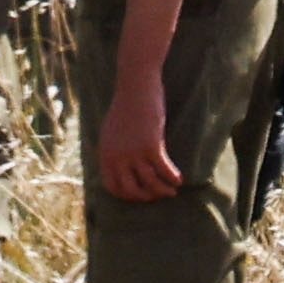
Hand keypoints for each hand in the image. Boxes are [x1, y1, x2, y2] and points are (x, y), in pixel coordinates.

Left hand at [97, 63, 182, 201]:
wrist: (136, 85)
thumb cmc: (127, 106)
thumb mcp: (112, 131)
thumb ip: (114, 150)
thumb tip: (124, 167)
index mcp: (105, 153)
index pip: (112, 186)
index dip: (127, 195)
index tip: (141, 194)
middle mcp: (116, 156)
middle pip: (131, 190)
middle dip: (146, 197)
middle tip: (158, 194)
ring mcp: (133, 152)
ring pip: (150, 184)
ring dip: (163, 191)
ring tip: (172, 191)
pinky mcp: (151, 145)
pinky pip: (164, 171)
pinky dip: (173, 178)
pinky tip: (179, 179)